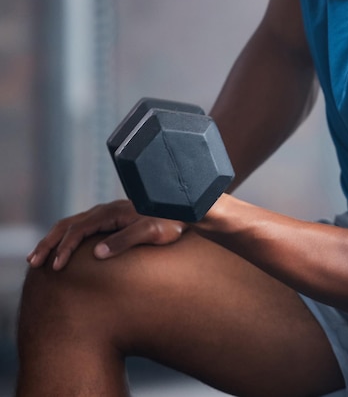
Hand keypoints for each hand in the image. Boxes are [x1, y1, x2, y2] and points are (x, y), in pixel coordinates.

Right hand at [26, 200, 187, 270]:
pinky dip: (66, 236)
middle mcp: (108, 210)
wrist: (185, 211)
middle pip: (69, 224)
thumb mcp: (151, 232)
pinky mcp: (113, 219)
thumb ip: (125, 241)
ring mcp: (109, 213)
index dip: (65, 248)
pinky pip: (83, 226)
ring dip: (54, 240)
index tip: (56, 267)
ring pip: (73, 224)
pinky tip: (63, 249)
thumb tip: (97, 253)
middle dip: (49, 243)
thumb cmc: (171, 222)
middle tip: (33, 262)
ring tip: (39, 257)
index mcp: (113, 212)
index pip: (79, 230)